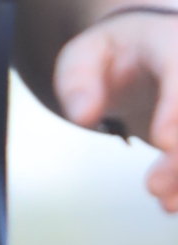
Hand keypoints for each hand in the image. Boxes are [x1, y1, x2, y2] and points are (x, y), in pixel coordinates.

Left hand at [54, 9, 177, 209]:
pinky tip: (172, 204)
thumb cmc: (112, 55)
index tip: (162, 141)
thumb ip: (77, 80)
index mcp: (172, 40)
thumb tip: (84, 116)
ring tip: (165, 204)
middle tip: (151, 186)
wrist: (147, 52)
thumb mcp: (83, 55)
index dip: (177, 107)